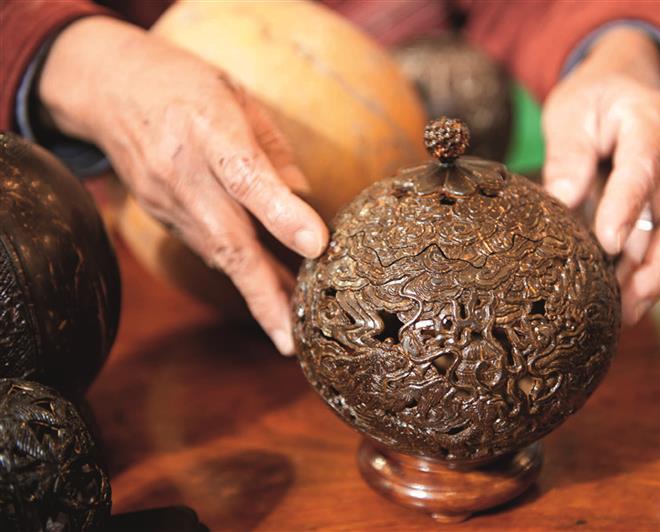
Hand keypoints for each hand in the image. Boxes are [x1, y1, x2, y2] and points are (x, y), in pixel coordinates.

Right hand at [39, 17, 328, 354]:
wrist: (109, 89)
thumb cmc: (185, 86)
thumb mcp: (236, 97)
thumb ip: (272, 150)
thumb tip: (305, 200)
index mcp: (208, 126)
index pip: (245, 175)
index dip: (280, 212)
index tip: (316, 245)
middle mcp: (183, 171)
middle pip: (227, 238)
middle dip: (264, 292)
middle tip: (292, 339)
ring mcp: (166, 199)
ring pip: (217, 255)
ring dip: (256, 293)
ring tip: (292, 327)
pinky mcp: (161, 217)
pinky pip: (206, 249)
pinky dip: (238, 272)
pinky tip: (267, 291)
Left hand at [542, 27, 659, 324]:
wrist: (625, 84)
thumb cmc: (594, 99)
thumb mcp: (570, 114)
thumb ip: (569, 157)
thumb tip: (563, 202)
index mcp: (652, 125)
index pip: (643, 170)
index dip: (626, 208)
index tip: (606, 243)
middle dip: (655, 267)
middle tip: (625, 303)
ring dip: (651, 280)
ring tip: (621, 315)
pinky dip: (645, 273)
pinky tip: (622, 301)